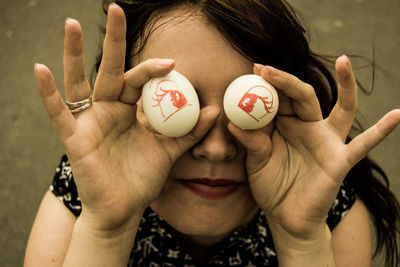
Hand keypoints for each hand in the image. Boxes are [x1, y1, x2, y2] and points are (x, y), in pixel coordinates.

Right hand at [34, 4, 218, 230]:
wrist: (124, 208)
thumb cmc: (143, 178)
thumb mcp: (170, 151)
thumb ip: (190, 131)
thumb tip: (215, 110)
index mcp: (131, 110)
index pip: (140, 81)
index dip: (153, 69)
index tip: (172, 63)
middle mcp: (109, 110)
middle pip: (111, 69)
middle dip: (113, 41)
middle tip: (115, 9)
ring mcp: (90, 121)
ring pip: (80, 82)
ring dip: (74, 54)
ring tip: (71, 24)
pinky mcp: (75, 138)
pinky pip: (58, 113)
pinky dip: (48, 93)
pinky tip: (41, 68)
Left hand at [229, 56, 399, 237]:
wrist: (286, 218)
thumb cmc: (271, 187)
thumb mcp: (256, 162)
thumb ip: (250, 143)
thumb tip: (233, 123)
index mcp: (287, 126)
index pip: (280, 98)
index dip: (268, 84)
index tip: (255, 68)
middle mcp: (309, 128)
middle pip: (303, 96)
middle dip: (287, 81)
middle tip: (268, 69)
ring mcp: (328, 142)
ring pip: (341, 109)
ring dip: (346, 85)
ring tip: (345, 61)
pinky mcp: (340, 161)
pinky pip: (363, 145)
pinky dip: (381, 131)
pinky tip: (398, 114)